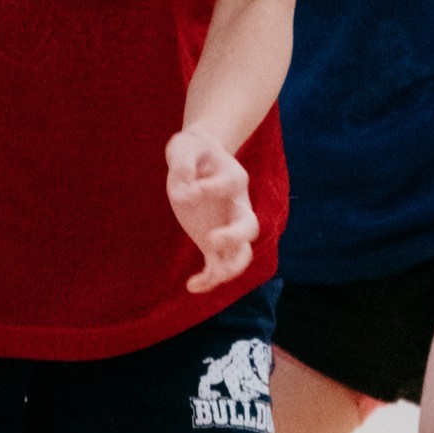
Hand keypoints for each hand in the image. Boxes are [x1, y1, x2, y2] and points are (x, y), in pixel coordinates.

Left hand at [166, 127, 255, 293]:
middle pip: (250, 227)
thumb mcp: (184, 146)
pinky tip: (191, 286)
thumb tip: (186, 189)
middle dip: (235, 238)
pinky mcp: (213, 242)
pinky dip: (209, 280)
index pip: (230, 185)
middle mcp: (238, 205)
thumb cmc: (193, 151)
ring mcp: (228, 226)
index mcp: (234, 178)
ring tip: (203, 278)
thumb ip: (183, 162)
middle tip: (213, 240)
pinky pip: (219, 266)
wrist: (197, 160)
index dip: (211, 188)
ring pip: (241, 255)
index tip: (191, 187)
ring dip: (227, 269)